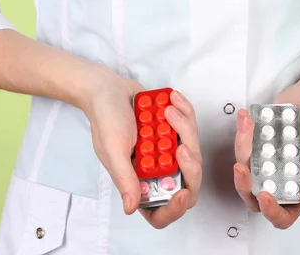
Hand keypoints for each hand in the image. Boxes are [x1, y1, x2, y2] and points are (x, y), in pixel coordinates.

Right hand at [82, 68, 201, 228]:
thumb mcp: (113, 150)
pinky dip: (186, 112)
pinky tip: (173, 99)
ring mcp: (168, 152)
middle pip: (186, 181)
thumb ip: (125, 179)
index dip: (175, 208)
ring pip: (193, 151)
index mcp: (139, 183)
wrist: (109, 89)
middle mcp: (156, 171)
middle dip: (189, 164)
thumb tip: (131, 208)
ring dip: (184, 128)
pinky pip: (191, 127)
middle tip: (182, 146)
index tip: (181, 192)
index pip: (162, 210)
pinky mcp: (176, 132)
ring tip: (167, 110)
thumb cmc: (106, 119)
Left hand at [233, 71, 299, 228]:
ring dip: (242, 148)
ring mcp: (268, 161)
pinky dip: (242, 132)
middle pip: (255, 194)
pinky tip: (246, 117)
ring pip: (246, 167)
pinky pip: (244, 145)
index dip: (271, 211)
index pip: (284, 213)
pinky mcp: (258, 144)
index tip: (264, 194)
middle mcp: (282, 177)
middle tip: (241, 166)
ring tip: (247, 124)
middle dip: (244, 183)